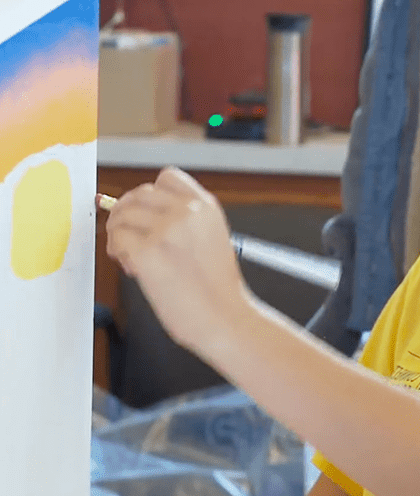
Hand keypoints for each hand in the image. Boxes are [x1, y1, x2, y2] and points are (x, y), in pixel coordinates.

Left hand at [103, 167, 249, 358]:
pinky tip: (129, 265)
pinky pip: (118, 239)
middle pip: (139, 194)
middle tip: (127, 233)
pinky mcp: (146, 253)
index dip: (150, 195)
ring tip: (128, 253)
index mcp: (206, 207)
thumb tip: (145, 216)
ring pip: (122, 215)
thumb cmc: (219, 289)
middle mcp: (186, 212)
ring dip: (119, 232)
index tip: (145, 210)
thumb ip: (186, 222)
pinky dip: (117, 250)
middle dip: (128, 212)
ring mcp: (166, 231)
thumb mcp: (212, 238)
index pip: (167, 178)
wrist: (226, 318)